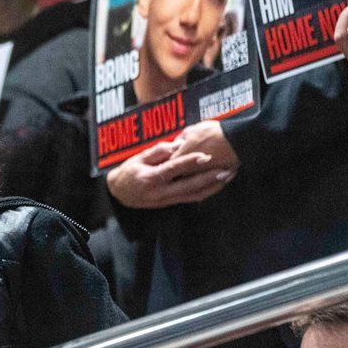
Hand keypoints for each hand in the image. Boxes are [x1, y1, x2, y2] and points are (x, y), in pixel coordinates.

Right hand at [107, 129, 235, 209]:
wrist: (120, 194)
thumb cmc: (129, 173)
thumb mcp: (137, 158)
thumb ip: (156, 151)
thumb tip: (174, 145)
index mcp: (152, 178)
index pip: (174, 168)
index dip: (190, 162)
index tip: (205, 155)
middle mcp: (161, 191)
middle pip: (189, 184)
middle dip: (209, 177)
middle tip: (226, 169)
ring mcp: (168, 199)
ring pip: (194, 194)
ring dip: (213, 186)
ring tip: (227, 177)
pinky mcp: (172, 202)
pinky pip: (192, 199)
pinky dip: (206, 193)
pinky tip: (217, 186)